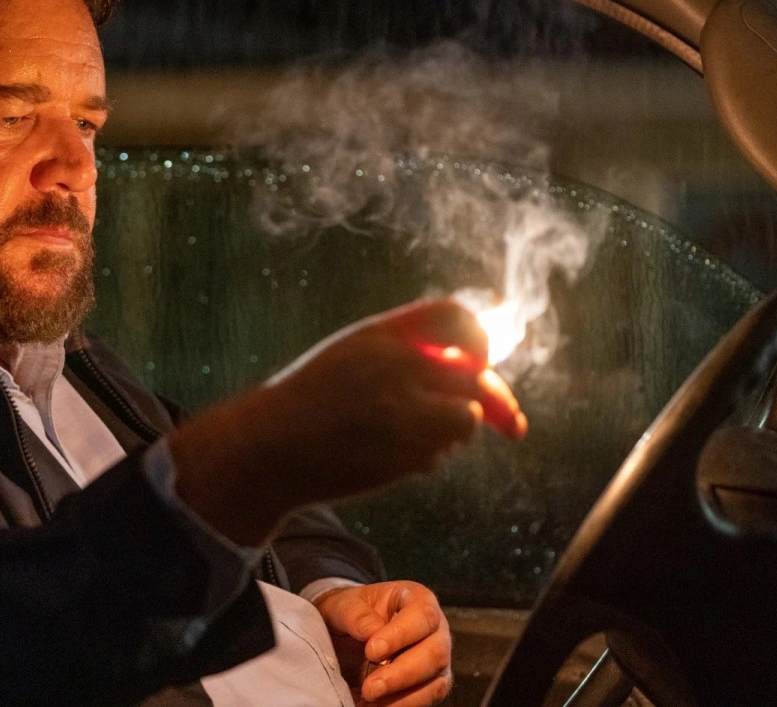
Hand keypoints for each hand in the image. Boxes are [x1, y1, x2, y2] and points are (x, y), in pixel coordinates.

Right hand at [170, 299, 526, 544]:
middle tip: (510, 421)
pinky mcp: (401, 444)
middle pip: (475, 370)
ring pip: (467, 413)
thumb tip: (473, 365)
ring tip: (416, 440)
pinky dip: (434, 457)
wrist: (267, 448)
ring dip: (455, 430)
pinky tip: (398, 461)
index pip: (454, 316)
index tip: (483, 360)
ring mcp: (399, 402)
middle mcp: (394, 360)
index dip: (478, 338)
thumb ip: (402, 352)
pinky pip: (444, 449)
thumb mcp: (350, 357)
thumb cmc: (308, 405)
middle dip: (497, 398)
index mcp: (379, 334)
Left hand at [315, 581, 451, 705]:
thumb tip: (372, 633)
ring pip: (436, 682)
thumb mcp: (346, 605)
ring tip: (369, 699)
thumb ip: (357, 615)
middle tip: (369, 687)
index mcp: (418, 599)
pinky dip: (402, 706)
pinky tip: (376, 706)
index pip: (423, 615)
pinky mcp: (431, 684)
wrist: (349, 632)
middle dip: (401, 674)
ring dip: (403, 697)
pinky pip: (426, 700)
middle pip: (435, 653)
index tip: (371, 651)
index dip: (400, 635)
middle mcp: (436, 629)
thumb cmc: (353, 613)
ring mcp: (437, 660)